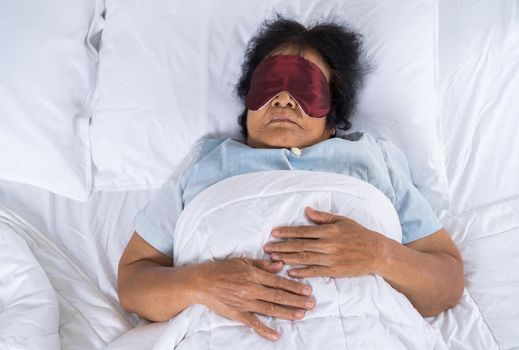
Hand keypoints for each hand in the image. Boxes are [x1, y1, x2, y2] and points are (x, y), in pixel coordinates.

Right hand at [193, 258, 314, 340]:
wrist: (201, 282)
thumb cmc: (222, 269)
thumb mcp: (243, 261)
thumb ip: (262, 265)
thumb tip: (280, 266)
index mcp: (254, 275)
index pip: (279, 282)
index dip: (295, 286)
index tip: (308, 290)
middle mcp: (252, 289)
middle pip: (278, 296)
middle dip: (297, 300)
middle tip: (312, 303)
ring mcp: (245, 303)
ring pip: (270, 308)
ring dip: (287, 312)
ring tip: (302, 315)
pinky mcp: (237, 314)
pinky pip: (253, 323)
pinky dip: (265, 330)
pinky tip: (276, 335)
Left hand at [263, 207, 387, 277]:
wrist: (376, 252)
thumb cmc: (358, 234)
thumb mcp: (342, 220)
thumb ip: (323, 217)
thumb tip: (307, 210)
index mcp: (328, 231)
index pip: (302, 231)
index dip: (287, 232)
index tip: (273, 233)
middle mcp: (328, 244)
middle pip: (300, 245)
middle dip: (281, 246)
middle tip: (266, 247)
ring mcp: (331, 258)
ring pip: (305, 258)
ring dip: (287, 258)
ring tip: (273, 257)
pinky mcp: (335, 270)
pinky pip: (315, 271)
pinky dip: (302, 272)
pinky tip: (290, 272)